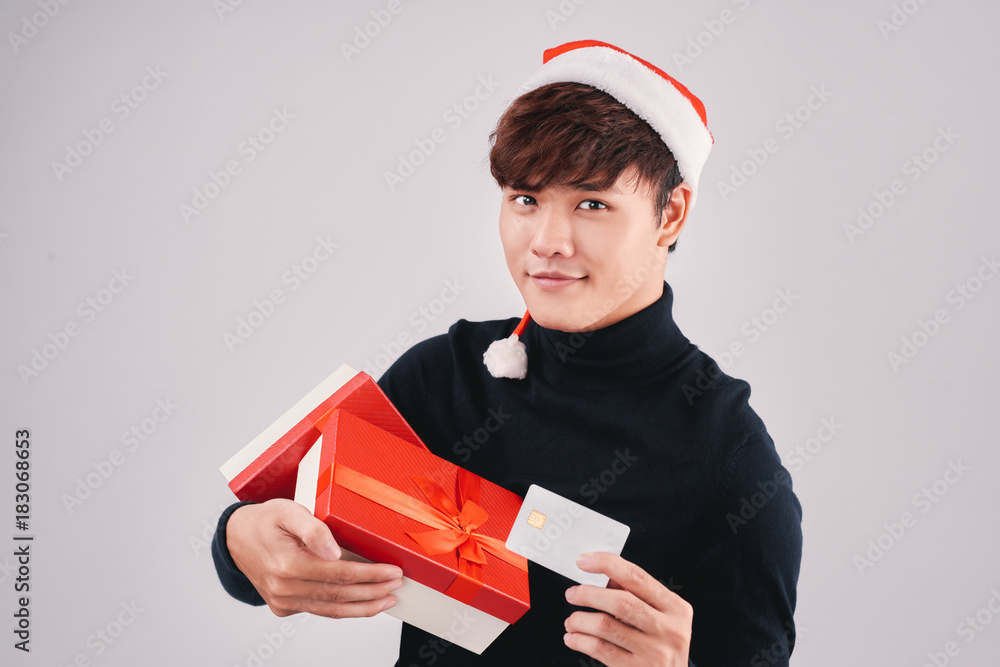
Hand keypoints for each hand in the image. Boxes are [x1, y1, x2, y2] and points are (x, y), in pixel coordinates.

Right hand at [226, 498, 403, 618]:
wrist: (235, 537)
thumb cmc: (265, 521)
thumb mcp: (288, 511)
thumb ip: (313, 529)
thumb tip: (334, 551)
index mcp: (288, 564)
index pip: (340, 574)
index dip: (370, 575)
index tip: (391, 572)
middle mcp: (284, 587)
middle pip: (339, 595)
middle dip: (372, 592)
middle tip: (396, 585)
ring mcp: (283, 600)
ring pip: (330, 611)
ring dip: (362, 607)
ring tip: (385, 601)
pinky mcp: (282, 607)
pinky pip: (318, 611)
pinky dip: (342, 609)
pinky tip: (359, 603)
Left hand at [563, 552, 692, 665]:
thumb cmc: (662, 645)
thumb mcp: (662, 617)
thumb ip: (636, 595)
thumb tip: (602, 575)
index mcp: (675, 608)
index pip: (637, 577)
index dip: (607, 564)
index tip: (583, 561)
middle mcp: (669, 629)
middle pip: (621, 602)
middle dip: (588, 594)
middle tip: (572, 594)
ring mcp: (654, 652)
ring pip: (606, 626)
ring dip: (580, 620)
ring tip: (571, 621)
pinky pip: (600, 649)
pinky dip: (580, 640)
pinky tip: (574, 638)